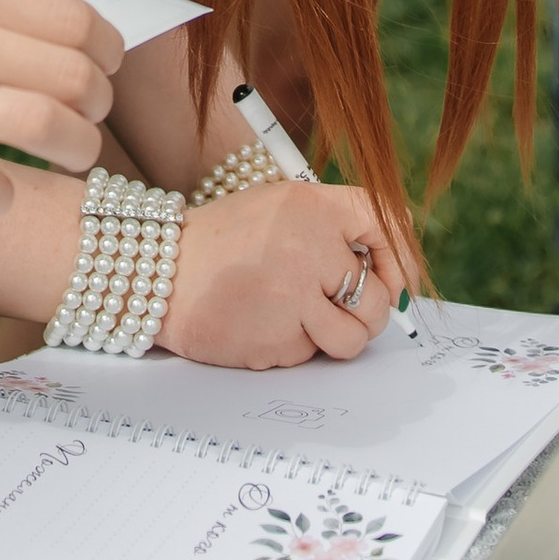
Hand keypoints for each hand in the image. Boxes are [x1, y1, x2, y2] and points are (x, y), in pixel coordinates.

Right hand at [159, 182, 404, 366]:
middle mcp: (311, 247)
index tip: (394, 279)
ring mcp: (296, 296)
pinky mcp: (280, 338)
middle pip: (378, 296)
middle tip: (342, 310)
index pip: (384, 222)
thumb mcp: (276, 209)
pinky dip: (294, 346)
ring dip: (336, 338)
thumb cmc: (221, 243)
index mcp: (312, 206)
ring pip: (354, 337)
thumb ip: (328, 230)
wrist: (159, 273)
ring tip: (302, 321)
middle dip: (369, 313)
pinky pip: (310, 353)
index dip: (398, 257)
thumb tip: (387, 274)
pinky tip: (264, 324)